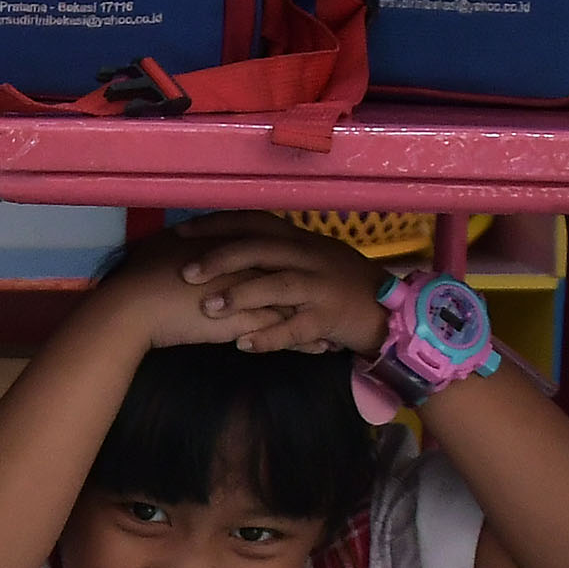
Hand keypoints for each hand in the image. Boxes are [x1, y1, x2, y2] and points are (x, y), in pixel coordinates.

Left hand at [171, 214, 387, 357]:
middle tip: (185, 273)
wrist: (389, 307)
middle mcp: (308, 257)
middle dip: (219, 259)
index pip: (252, 223)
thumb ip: (274, 250)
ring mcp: (321, 288)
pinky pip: (296, 328)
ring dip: (240, 295)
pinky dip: (269, 337)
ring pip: (277, 286)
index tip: (179, 234)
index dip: (215, 226)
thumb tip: (225, 245)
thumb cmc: (339, 281)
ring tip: (207, 308)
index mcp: (299, 239)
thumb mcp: (309, 256)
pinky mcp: (330, 318)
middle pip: (260, 250)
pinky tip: (242, 345)